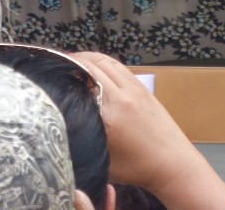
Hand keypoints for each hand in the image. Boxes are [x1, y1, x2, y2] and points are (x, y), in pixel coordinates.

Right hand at [71, 52, 224, 208]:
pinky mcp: (143, 88)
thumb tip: (61, 127)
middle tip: (58, 64)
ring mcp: (134, 89)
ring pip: (107, 61)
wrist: (172, 164)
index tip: (51, 71)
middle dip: (73, 60)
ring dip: (89, 57)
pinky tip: (96, 65)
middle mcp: (122, 95)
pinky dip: (104, 62)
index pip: (82, 80)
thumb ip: (83, 140)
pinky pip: (119, 67)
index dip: (65, 71)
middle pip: (93, 65)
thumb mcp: (102, 158)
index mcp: (110, 113)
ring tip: (74, 60)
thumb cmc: (137, 168)